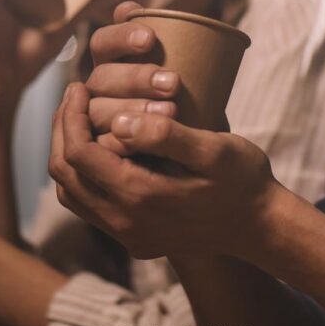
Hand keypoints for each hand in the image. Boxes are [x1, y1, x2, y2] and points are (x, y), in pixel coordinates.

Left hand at [47, 83, 280, 259]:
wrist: (261, 227)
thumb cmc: (243, 180)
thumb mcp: (215, 150)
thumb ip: (166, 135)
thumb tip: (118, 122)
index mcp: (140, 196)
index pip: (79, 154)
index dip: (71, 116)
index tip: (79, 87)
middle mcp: (126, 223)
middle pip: (65, 175)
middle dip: (62, 131)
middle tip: (73, 97)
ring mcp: (128, 235)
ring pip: (71, 194)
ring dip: (69, 153)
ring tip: (79, 118)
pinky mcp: (134, 239)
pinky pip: (90, 207)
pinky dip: (83, 174)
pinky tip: (100, 147)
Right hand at [83, 1, 182, 153]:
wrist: (208, 152)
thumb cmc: (197, 103)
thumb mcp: (193, 73)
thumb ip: (167, 41)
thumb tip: (129, 6)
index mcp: (114, 62)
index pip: (104, 43)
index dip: (121, 37)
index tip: (150, 38)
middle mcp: (102, 90)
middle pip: (101, 77)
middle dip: (135, 77)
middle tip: (173, 82)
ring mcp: (99, 121)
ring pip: (97, 112)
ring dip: (130, 110)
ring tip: (171, 112)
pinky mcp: (104, 153)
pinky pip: (98, 149)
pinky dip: (116, 143)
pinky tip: (138, 146)